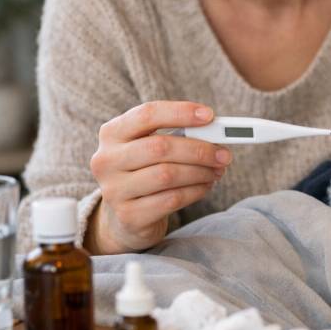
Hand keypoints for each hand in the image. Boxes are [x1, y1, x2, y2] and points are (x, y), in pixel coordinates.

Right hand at [84, 101, 231, 253]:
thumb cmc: (146, 171)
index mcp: (112, 133)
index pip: (147, 114)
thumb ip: (179, 135)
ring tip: (217, 171)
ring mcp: (114, 190)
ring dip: (200, 172)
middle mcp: (106, 160)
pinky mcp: (128, 216)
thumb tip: (218, 133)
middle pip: (160, 147)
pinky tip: (205, 186)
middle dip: (198, 149)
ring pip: (167, 175)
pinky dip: (196, 191)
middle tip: (224, 154)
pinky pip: (171, 199)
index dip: (180, 112)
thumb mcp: (154, 147)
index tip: (210, 115)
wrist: (125, 217)